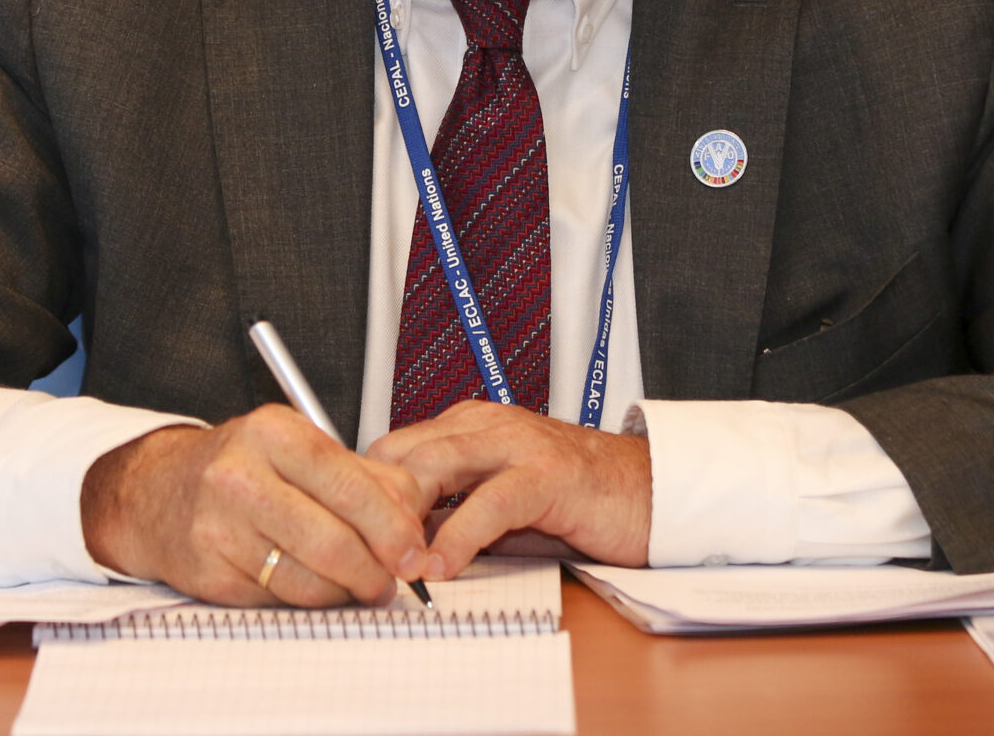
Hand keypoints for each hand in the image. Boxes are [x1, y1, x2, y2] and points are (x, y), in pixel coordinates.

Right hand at [79, 407, 443, 606]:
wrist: (155, 491)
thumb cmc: (240, 467)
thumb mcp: (297, 447)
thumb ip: (363, 476)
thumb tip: (413, 519)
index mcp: (273, 433)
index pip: (350, 484)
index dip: (392, 526)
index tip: (415, 551)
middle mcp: (240, 476)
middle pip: (333, 541)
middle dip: (375, 571)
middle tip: (393, 581)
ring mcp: (219, 528)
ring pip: (309, 581)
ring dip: (345, 592)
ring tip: (358, 585)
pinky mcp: (209, 574)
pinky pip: (279, 600)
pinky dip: (307, 600)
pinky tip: (312, 584)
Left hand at [368, 401, 651, 575]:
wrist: (650, 494)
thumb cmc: (577, 502)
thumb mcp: (500, 508)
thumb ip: (451, 515)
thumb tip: (397, 548)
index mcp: (470, 426)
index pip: (394, 447)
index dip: (364, 490)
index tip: (343, 533)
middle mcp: (487, 425)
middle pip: (404, 452)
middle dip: (373, 502)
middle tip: (353, 552)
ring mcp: (518, 445)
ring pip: (437, 467)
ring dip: (404, 518)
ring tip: (386, 563)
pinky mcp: (548, 476)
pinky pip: (490, 503)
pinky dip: (458, 537)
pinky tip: (440, 568)